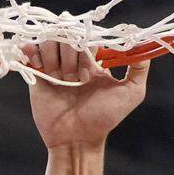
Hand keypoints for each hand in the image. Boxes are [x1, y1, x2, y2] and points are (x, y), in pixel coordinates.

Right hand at [23, 42, 150, 149]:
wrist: (77, 139)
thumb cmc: (104, 118)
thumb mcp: (131, 93)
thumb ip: (139, 68)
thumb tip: (144, 43)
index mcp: (92, 62)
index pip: (87, 36)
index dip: (88, 43)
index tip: (92, 64)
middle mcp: (72, 61)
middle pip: (67, 35)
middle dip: (72, 53)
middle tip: (78, 78)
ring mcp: (53, 67)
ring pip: (49, 40)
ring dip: (55, 56)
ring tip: (60, 79)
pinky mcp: (36, 74)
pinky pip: (29, 50)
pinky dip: (32, 51)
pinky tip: (41, 67)